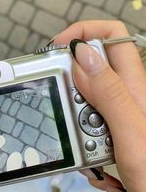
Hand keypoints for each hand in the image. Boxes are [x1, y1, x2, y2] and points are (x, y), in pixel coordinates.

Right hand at [54, 20, 145, 191]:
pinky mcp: (105, 128)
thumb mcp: (129, 130)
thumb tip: (83, 54)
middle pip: (90, 66)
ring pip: (81, 98)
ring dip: (71, 118)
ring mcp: (112, 112)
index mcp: (131, 85)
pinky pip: (81, 123)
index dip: (84, 32)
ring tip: (79, 142)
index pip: (112, 37)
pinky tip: (89, 160)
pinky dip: (77, 138)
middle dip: (69, 80)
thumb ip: (108, 92)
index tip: (59, 48)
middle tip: (60, 102)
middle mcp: (122, 94)